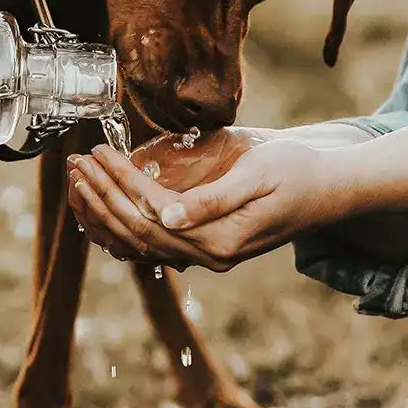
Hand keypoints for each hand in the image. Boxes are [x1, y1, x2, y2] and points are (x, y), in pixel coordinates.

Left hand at [68, 132, 353, 269]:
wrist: (331, 190)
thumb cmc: (299, 171)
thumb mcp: (259, 175)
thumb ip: (213, 199)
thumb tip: (167, 216)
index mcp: (220, 239)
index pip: (151, 212)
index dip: (119, 182)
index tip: (97, 152)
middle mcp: (211, 256)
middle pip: (138, 230)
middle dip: (102, 196)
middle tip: (76, 163)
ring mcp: (210, 256)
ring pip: (141, 242)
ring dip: (106, 212)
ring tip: (81, 181)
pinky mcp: (210, 247)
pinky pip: (154, 245)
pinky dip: (124, 227)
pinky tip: (106, 207)